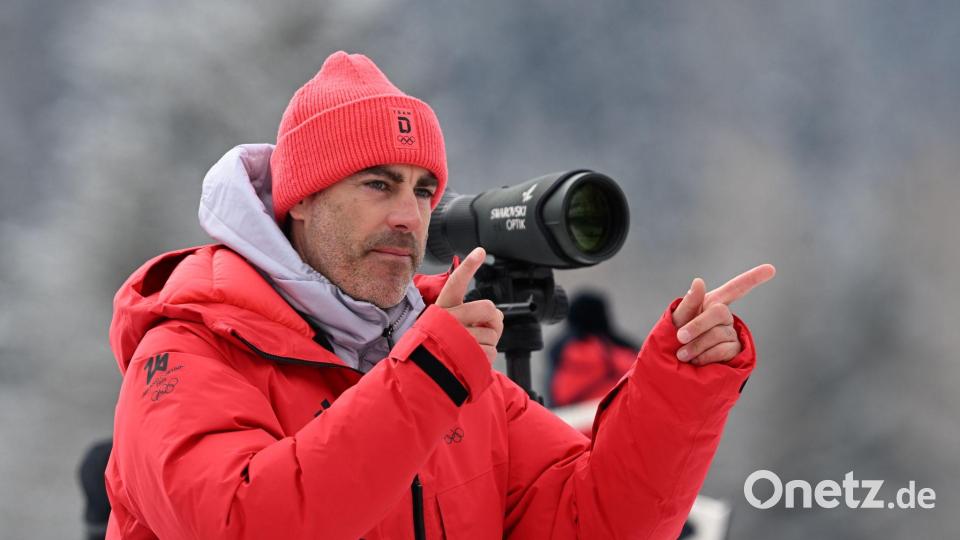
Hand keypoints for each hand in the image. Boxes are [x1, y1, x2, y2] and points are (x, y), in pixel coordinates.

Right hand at [435, 248, 504, 363]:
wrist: (422, 376)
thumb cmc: (438, 346)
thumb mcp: (447, 324)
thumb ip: (471, 314)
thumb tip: (498, 315)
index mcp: (442, 308)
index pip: (455, 283)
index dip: (468, 266)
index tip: (480, 251)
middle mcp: (448, 320)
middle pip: (488, 308)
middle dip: (493, 319)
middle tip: (487, 327)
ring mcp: (458, 339)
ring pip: (493, 334)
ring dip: (489, 343)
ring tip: (471, 349)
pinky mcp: (467, 357)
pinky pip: (492, 352)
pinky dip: (487, 357)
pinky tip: (471, 359)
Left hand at [671, 264, 775, 364]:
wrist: (675, 366)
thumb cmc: (673, 338)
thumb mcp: (677, 319)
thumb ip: (689, 303)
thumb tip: (699, 281)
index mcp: (711, 303)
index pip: (736, 288)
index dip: (753, 278)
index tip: (771, 269)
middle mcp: (724, 317)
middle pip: (719, 312)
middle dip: (698, 325)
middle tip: (680, 336)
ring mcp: (731, 334)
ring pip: (719, 334)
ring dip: (697, 345)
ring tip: (683, 354)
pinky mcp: (734, 351)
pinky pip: (725, 349)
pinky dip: (706, 356)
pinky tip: (697, 361)